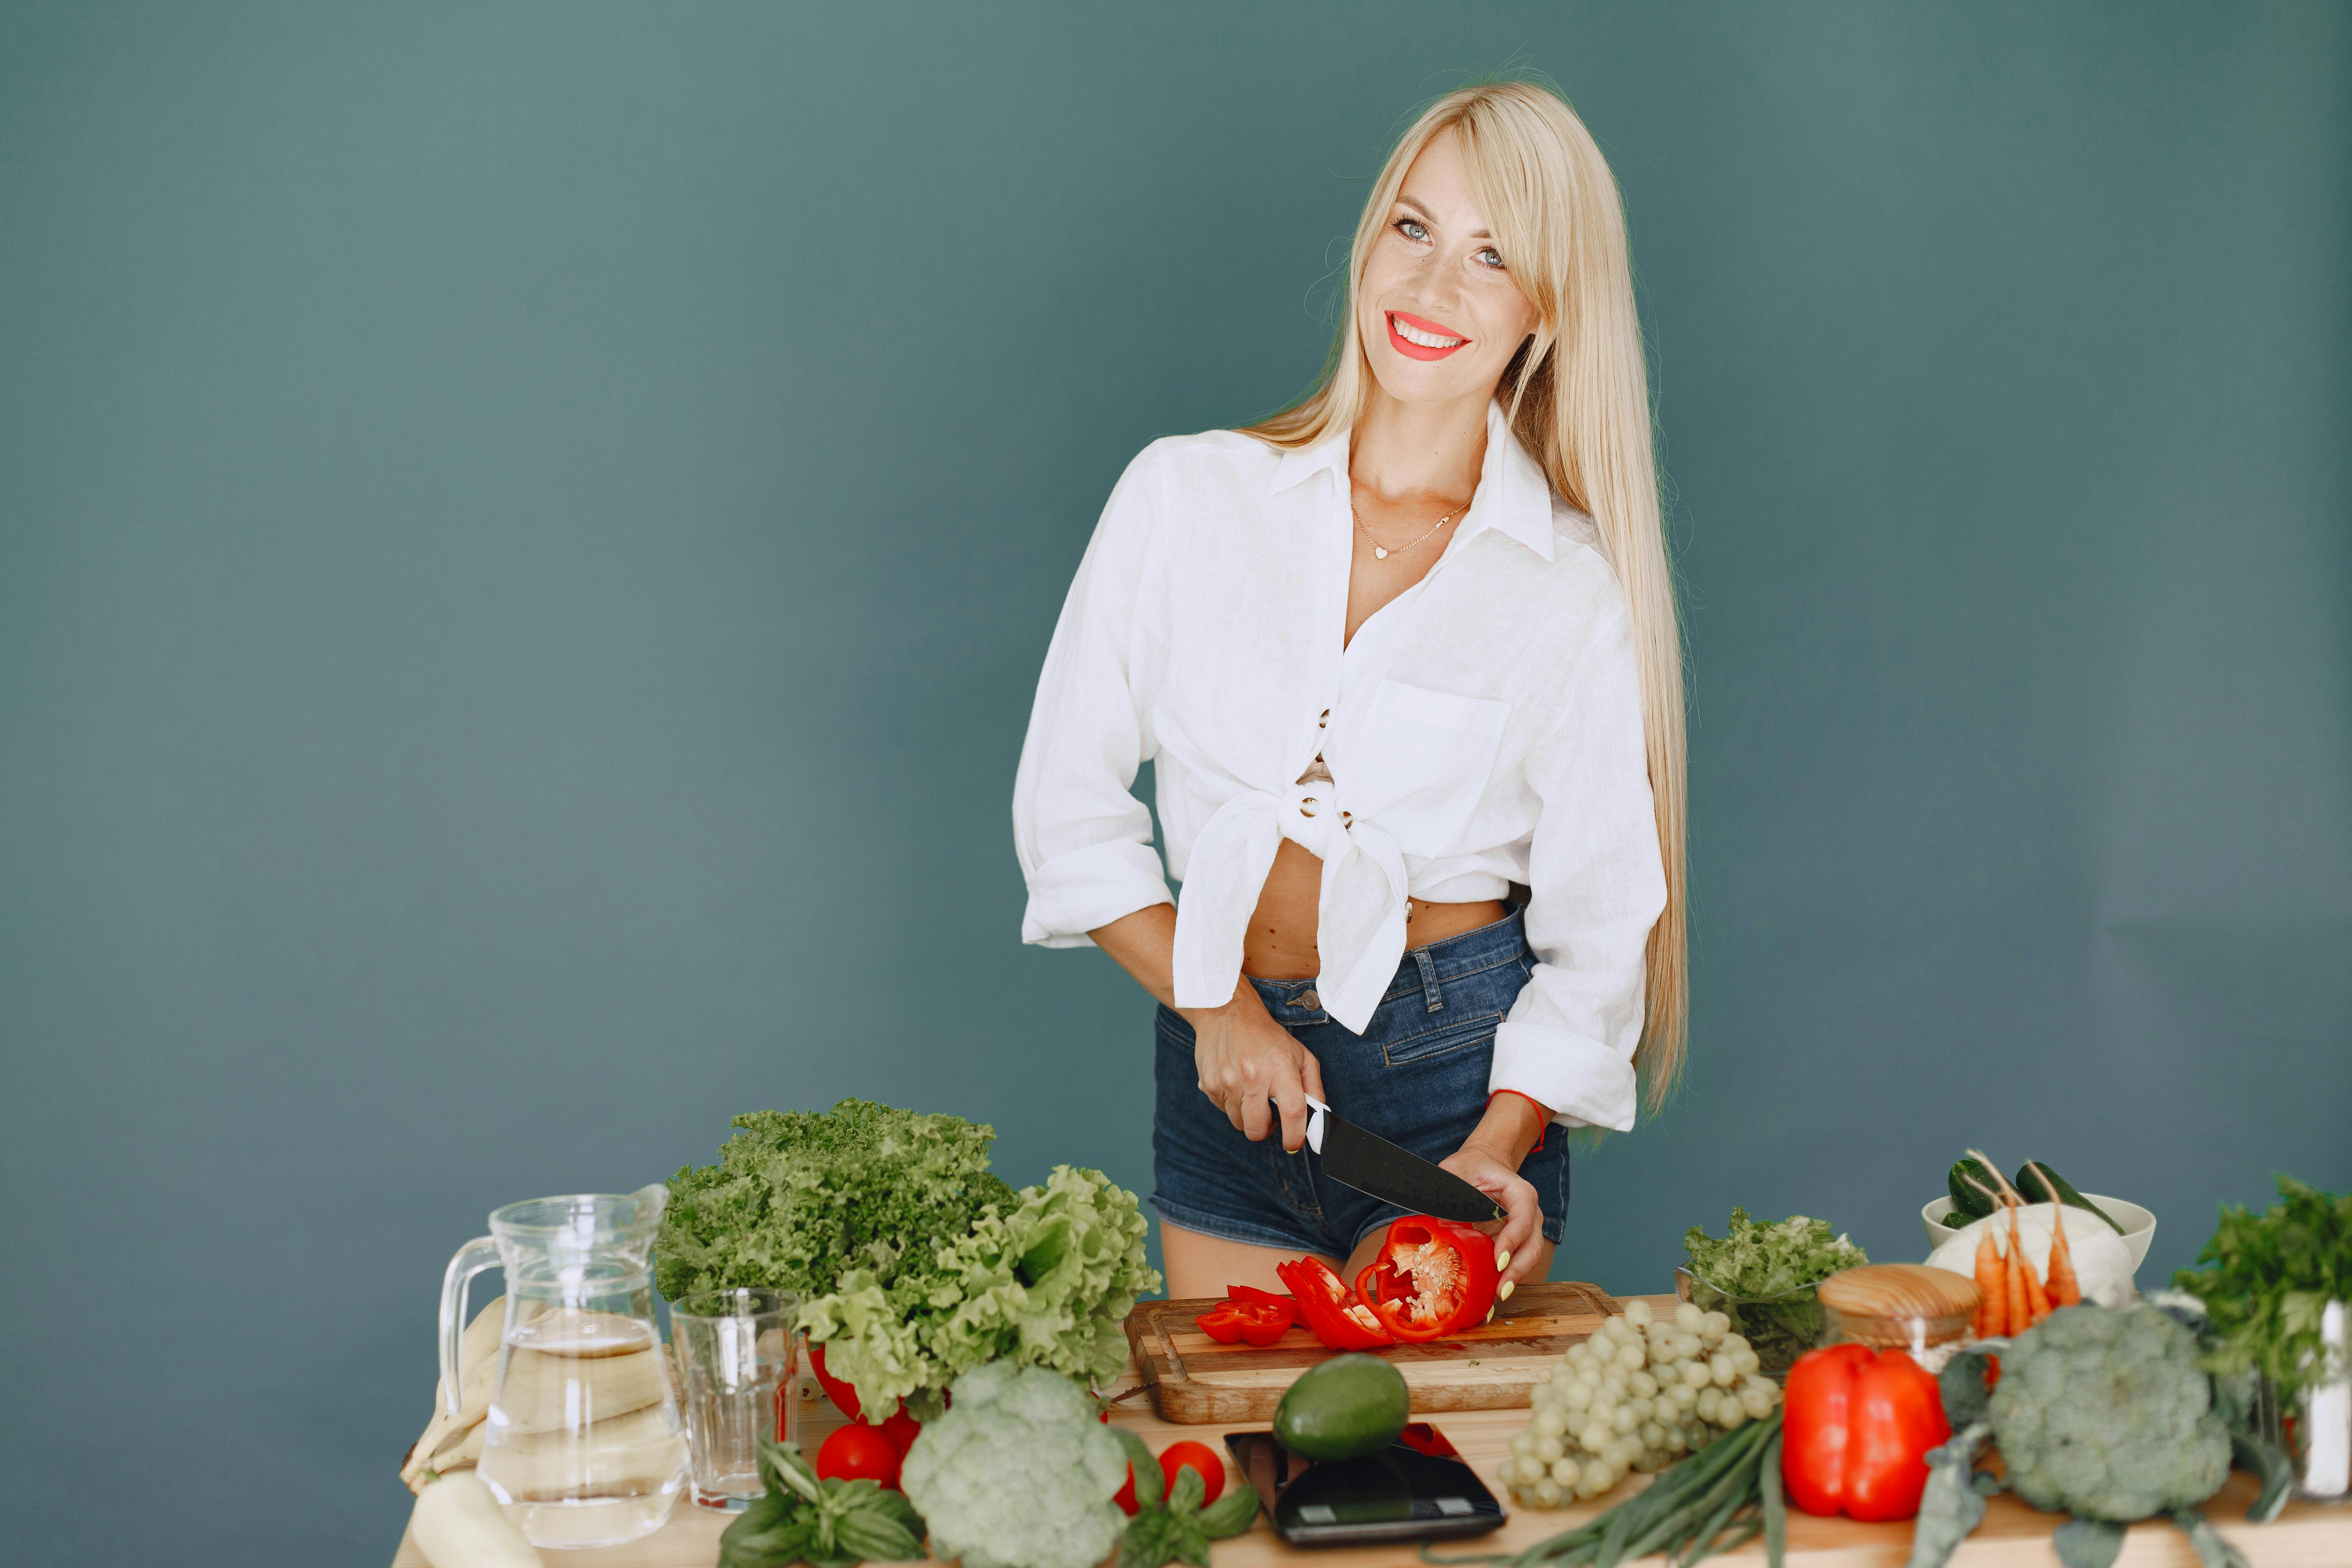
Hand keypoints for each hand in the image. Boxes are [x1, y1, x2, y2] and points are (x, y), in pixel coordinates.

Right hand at [1182, 986, 1324, 1150]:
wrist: (1226, 1012)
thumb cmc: (1266, 1035)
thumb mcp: (1300, 1055)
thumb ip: (1313, 1087)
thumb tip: (1319, 1116)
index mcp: (1279, 1069)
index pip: (1292, 1113)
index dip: (1295, 1136)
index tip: (1293, 1143)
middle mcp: (1252, 1078)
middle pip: (1257, 1129)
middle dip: (1266, 1129)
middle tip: (1270, 1113)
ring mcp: (1227, 1083)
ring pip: (1239, 1124)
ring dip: (1248, 1116)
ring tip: (1252, 1093)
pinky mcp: (1209, 1085)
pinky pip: (1223, 1111)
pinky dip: (1232, 1104)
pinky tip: (1236, 1084)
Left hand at [1440, 1141, 1544, 1285]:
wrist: (1484, 1165)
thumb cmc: (1470, 1167)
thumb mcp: (1455, 1171)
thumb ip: (1447, 1192)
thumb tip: (1436, 1221)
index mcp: (1519, 1192)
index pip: (1522, 1218)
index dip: (1512, 1240)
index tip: (1498, 1261)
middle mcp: (1529, 1212)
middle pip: (1532, 1245)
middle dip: (1517, 1270)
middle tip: (1500, 1291)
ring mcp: (1526, 1229)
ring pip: (1528, 1257)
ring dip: (1514, 1279)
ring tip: (1495, 1297)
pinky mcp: (1515, 1242)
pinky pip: (1516, 1262)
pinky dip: (1506, 1277)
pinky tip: (1491, 1292)